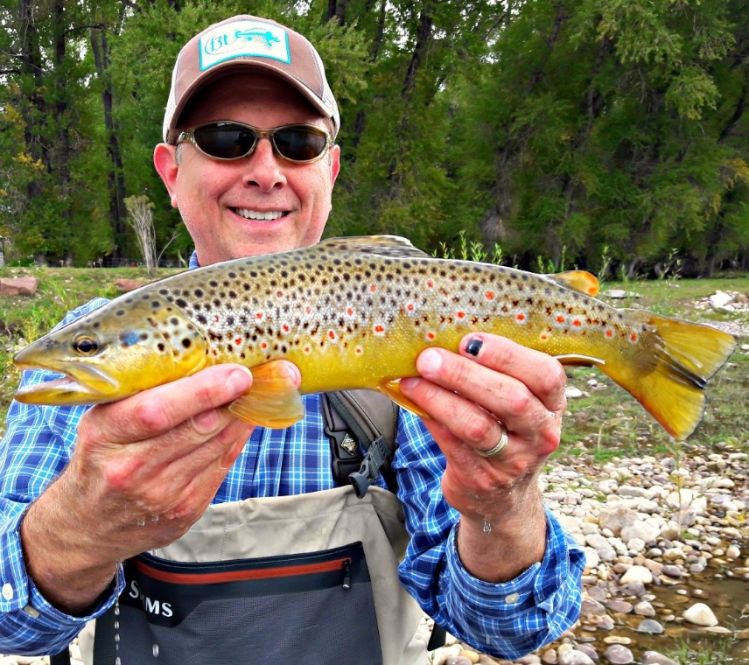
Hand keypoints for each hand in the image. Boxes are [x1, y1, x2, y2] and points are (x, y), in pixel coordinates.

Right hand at [21, 362, 299, 612]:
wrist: (88, 526)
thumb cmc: (102, 456)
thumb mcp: (104, 419)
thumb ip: (144, 395)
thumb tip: (207, 361)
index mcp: (106, 435)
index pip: (159, 411)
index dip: (204, 391)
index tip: (237, 373)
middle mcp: (132, 469)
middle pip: (199, 428)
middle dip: (238, 399)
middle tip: (267, 375)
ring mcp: (162, 494)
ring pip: (219, 446)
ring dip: (246, 417)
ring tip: (263, 392)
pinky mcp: (186, 510)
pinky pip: (223, 466)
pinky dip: (237, 439)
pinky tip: (245, 421)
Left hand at [399, 334, 565, 580]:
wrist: (502, 496)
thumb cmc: (504, 429)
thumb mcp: (517, 403)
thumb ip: (497, 373)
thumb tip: (445, 335)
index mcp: (553, 404)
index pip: (546, 375)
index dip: (509, 355)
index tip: (470, 340)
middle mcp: (541, 434)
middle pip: (510, 398)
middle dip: (464, 374)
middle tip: (429, 358)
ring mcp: (514, 461)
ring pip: (477, 425)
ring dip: (439, 398)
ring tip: (412, 380)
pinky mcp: (482, 478)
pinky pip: (453, 444)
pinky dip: (431, 419)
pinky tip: (413, 402)